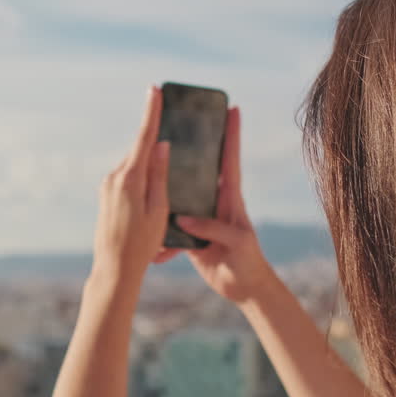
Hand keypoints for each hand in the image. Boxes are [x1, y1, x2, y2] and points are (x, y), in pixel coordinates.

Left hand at [91, 86, 171, 285]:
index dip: (151, 112)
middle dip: (155, 144)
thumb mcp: (159, 209)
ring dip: (149, 168)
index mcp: (130, 179)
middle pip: (140, 151)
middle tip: (168, 130)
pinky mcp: (105, 195)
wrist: (114, 267)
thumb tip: (161, 146)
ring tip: (163, 185)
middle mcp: (114, 178)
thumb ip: (159, 175)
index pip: (144, 138)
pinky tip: (150, 196)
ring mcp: (107, 186)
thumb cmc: (141, 244)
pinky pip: (128, 179)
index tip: (154, 90)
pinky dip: (141, 180)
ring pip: (134, 167)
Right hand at [153, 107, 275, 303]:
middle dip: (192, 146)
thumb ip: (213, 228)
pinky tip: (149, 242)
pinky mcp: (190, 236)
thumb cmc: (248, 262)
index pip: (230, 159)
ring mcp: (201, 218)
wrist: (244, 288)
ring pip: (180, 195)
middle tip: (179, 122)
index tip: (232, 108)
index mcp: (231, 198)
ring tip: (147, 167)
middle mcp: (214, 202)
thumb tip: (183, 217)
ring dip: (166, 186)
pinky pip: (171, 229)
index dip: (232, 134)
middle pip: (201, 168)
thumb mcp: (236, 242)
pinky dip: (160, 237)